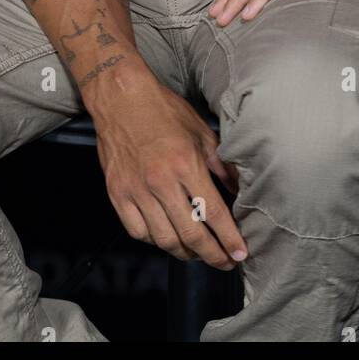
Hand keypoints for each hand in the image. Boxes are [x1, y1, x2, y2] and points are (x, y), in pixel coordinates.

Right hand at [90, 67, 247, 267]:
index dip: (229, 238)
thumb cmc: (163, 110)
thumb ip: (221, 165)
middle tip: (224, 261)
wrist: (121, 98)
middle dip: (212, 255)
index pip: (213, 213)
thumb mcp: (200, 131)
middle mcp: (161, 181)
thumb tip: (239, 190)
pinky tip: (167, 238)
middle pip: (190, 234)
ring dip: (185, 253)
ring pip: (164, 239)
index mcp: (185, 164)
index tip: (240, 252)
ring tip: (198, 253)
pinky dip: (155, 241)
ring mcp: (136, 190)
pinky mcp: (118, 194)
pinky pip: (138, 232)